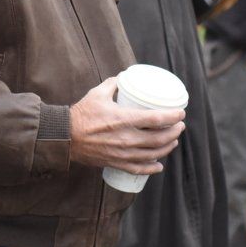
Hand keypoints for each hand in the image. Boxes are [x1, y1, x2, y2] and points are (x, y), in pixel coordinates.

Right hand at [67, 78, 184, 177]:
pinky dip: (151, 168)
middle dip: (174, 132)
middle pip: (159, 138)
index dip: (172, 116)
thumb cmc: (81, 114)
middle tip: (179, 125)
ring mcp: (122, 153)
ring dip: (167, 147)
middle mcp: (126, 138)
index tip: (180, 112)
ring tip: (173, 140)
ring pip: (153, 154)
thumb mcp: (98, 94)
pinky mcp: (116, 163)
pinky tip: (158, 165)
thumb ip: (113, 84)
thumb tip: (124, 78)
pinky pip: (139, 169)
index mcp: (123, 119)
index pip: (156, 119)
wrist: (65, 137)